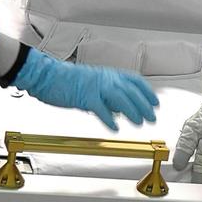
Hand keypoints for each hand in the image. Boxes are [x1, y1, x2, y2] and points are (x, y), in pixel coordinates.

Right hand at [14, 47, 157, 130]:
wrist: (47, 75)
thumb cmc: (66, 80)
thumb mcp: (93, 83)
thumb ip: (107, 94)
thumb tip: (120, 108)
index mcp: (107, 74)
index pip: (134, 81)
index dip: (147, 92)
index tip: (155, 102)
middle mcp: (104, 78)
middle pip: (130, 91)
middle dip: (144, 105)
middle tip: (151, 118)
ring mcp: (94, 86)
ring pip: (120, 99)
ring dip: (131, 111)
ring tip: (138, 123)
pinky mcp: (83, 96)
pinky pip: (100, 109)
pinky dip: (109, 119)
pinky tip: (115, 128)